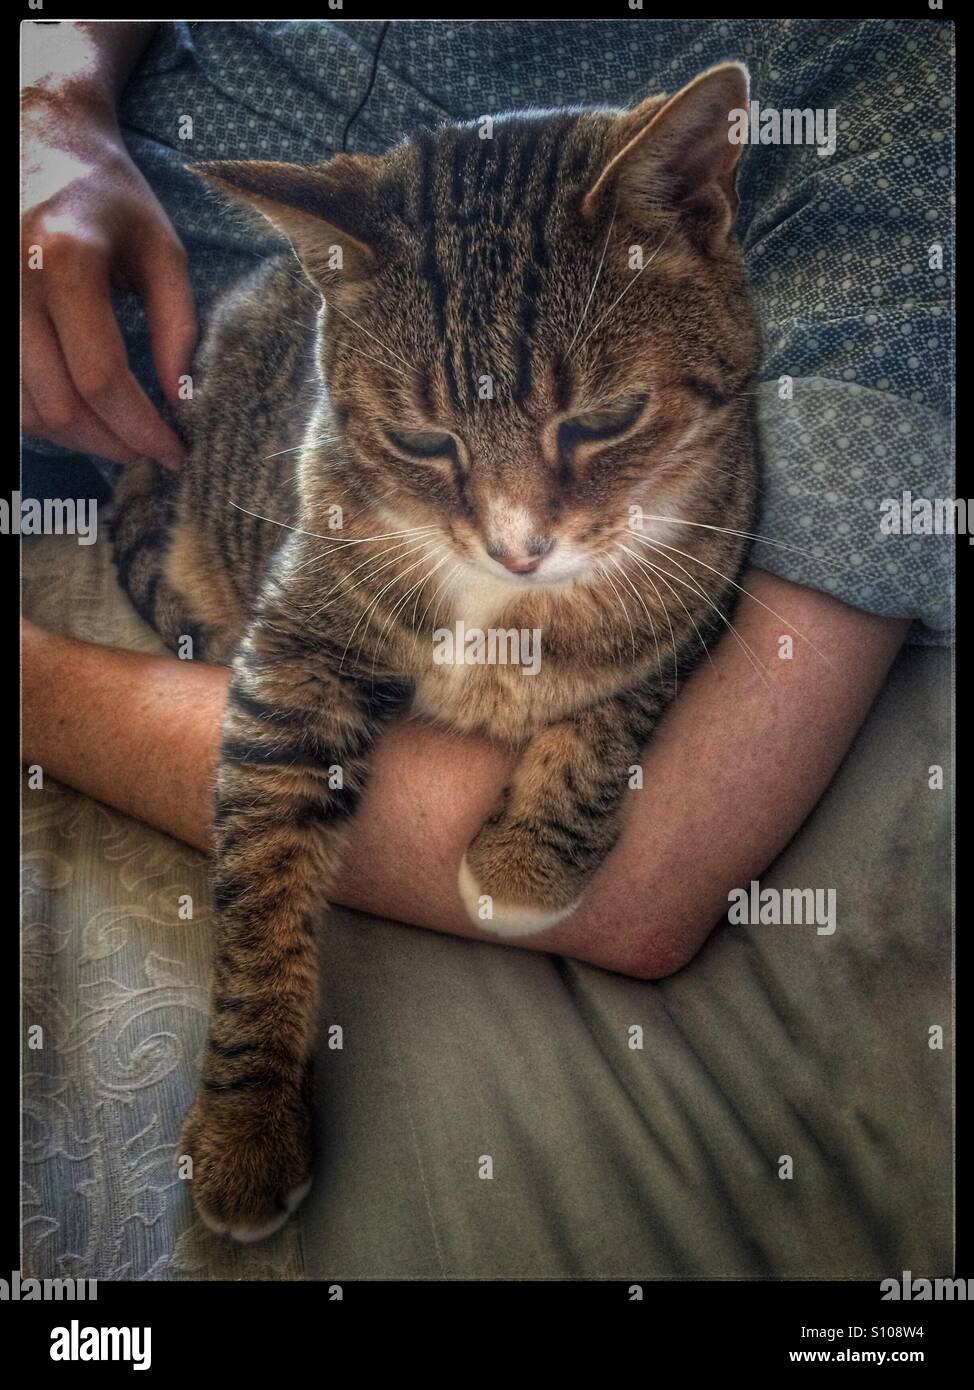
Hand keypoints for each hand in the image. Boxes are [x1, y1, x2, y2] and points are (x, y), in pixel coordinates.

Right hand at [21, 83, 195, 468]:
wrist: (39, 135)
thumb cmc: (110, 195)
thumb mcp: (163, 250)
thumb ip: (177, 326)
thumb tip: (178, 399)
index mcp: (66, 261)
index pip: (100, 377)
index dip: (140, 428)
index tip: (173, 453)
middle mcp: (14, 282)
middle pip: (58, 404)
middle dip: (110, 443)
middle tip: (148, 451)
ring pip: (25, 408)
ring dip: (75, 438)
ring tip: (118, 435)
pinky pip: (7, 391)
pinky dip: (44, 416)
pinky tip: (80, 414)